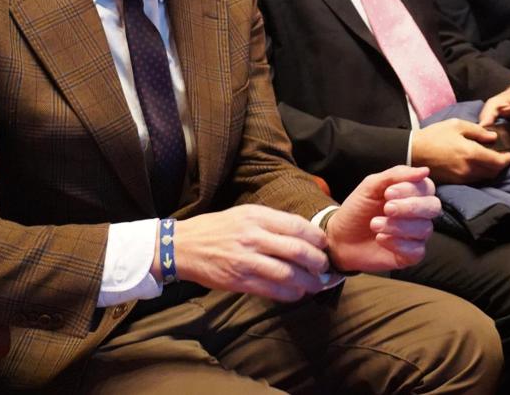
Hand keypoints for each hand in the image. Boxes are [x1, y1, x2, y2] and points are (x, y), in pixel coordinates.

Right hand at [170, 204, 329, 301]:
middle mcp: (253, 237)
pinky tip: (296, 293)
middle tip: (326, 267)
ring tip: (317, 284)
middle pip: (297, 251)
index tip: (324, 244)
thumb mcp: (245, 214)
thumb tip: (302, 233)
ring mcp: (245, 260)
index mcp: (256, 216)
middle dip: (318, 261)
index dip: (316, 237)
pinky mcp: (239, 281)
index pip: (296, 226)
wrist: (183, 246)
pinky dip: (289, 294)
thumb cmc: (217, 228)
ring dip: (308, 282)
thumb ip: (272, 222)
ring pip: (287, 274)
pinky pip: (271, 291)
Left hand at [325, 166, 439, 272]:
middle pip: (433, 207)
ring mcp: (416, 235)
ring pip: (424, 228)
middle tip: (387, 208)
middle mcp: (419, 214)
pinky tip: (380, 239)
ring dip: (398, 226)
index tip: (387, 193)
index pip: (426, 187)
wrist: (341, 237)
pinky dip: (398, 243)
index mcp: (412, 193)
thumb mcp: (371, 186)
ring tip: (375, 224)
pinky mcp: (411, 255)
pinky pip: (417, 250)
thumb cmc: (358, 209)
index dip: (410, 189)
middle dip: (410, 207)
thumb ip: (395, 175)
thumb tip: (424, 171)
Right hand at [410, 118, 509, 183]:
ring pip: (484, 178)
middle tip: (501, 156)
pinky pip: (473, 180)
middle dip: (500, 165)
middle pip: (493, 172)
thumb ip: (477, 131)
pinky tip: (476, 165)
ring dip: (490, 170)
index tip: (509, 154)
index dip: (506, 159)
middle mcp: (469, 169)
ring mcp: (462, 178)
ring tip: (489, 160)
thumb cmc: (434, 136)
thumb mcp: (456, 125)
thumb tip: (492, 137)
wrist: (413, 152)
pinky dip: (479, 174)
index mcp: (471, 153)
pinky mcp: (455, 182)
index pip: (498, 162)